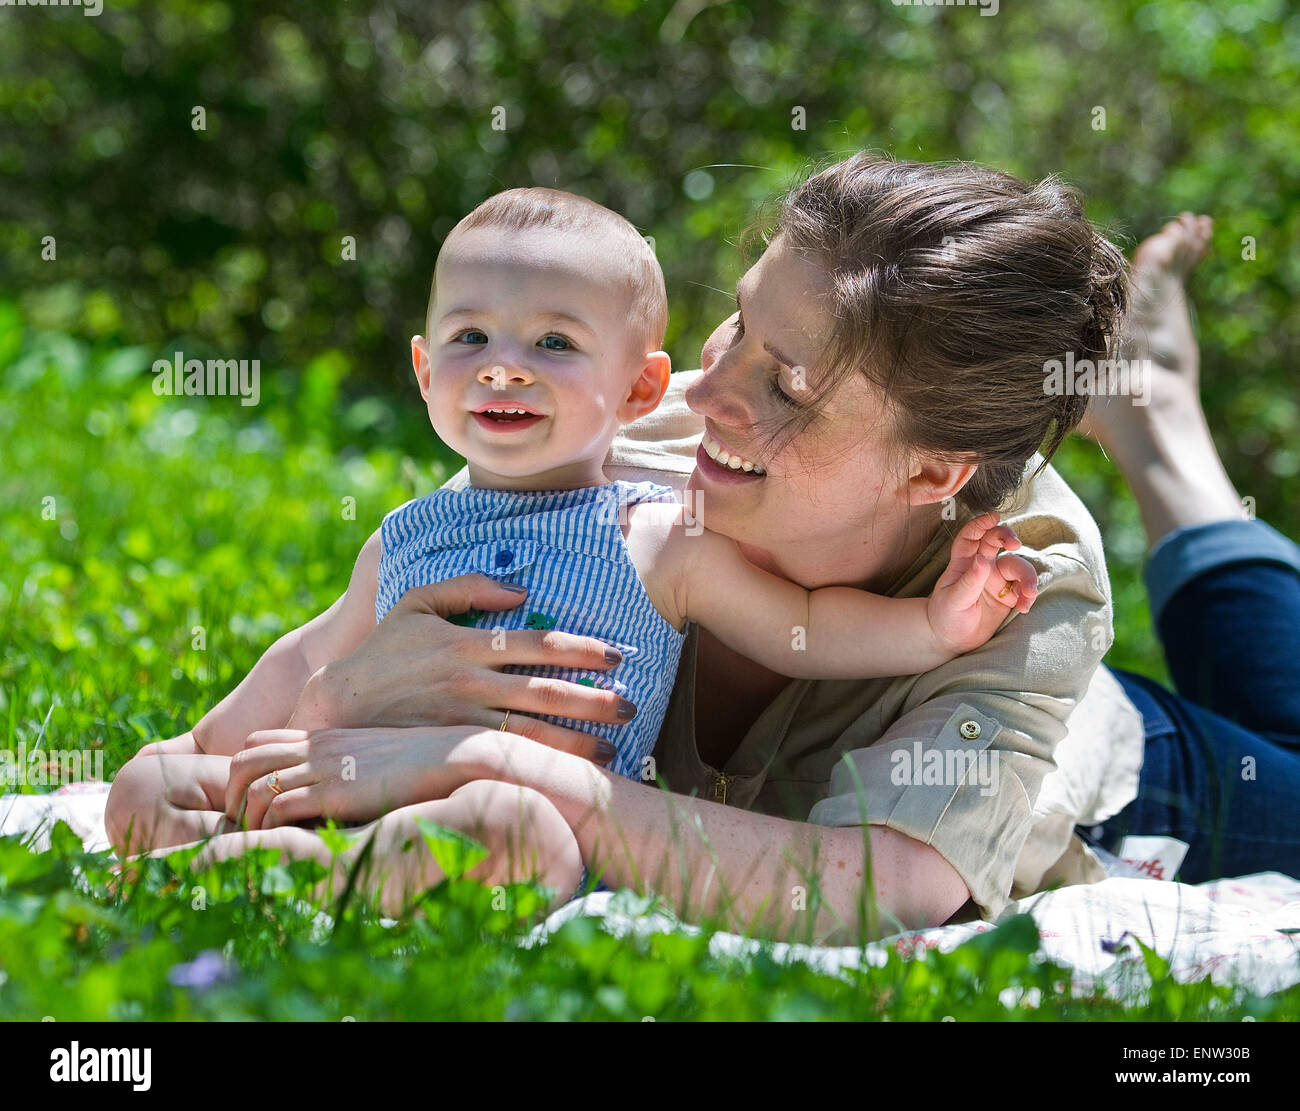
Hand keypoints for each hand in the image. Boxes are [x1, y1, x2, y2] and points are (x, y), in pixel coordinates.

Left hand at [224, 723, 576, 829]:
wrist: (457, 756)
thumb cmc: (428, 764)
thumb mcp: (381, 757)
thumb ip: (354, 768)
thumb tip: (344, 796)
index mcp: (327, 737)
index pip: (258, 743)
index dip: (243, 774)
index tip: (253, 806)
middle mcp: (318, 748)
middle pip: (243, 759)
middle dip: (231, 795)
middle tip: (244, 828)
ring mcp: (325, 766)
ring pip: (253, 783)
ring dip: (246, 816)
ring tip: (257, 842)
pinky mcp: (336, 789)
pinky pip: (280, 806)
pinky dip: (270, 827)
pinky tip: (283, 844)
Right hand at [288, 573, 636, 755]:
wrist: (334, 706)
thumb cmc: (382, 652)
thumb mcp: (415, 602)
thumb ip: (467, 586)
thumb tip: (520, 590)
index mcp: (466, 641)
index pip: (538, 643)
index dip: (582, 648)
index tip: (615, 655)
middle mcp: (469, 681)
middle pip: (545, 690)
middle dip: (595, 700)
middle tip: (631, 706)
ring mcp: (459, 720)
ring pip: (531, 732)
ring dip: (577, 741)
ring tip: (613, 749)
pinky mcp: (448, 752)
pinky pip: (504, 759)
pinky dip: (539, 766)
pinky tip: (567, 775)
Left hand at [927, 513, 1038, 655]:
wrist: (951, 640)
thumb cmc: (945, 616)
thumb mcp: (953, 599)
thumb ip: (970, 580)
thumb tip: (983, 559)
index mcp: (963, 562)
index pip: (971, 536)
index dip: (981, 524)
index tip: (994, 517)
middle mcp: (982, 566)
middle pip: (998, 542)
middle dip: (1009, 537)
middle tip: (1015, 544)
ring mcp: (997, 580)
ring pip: (1017, 566)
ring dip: (1026, 577)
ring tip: (1028, 594)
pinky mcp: (1009, 596)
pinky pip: (1024, 589)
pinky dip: (1028, 595)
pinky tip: (1024, 607)